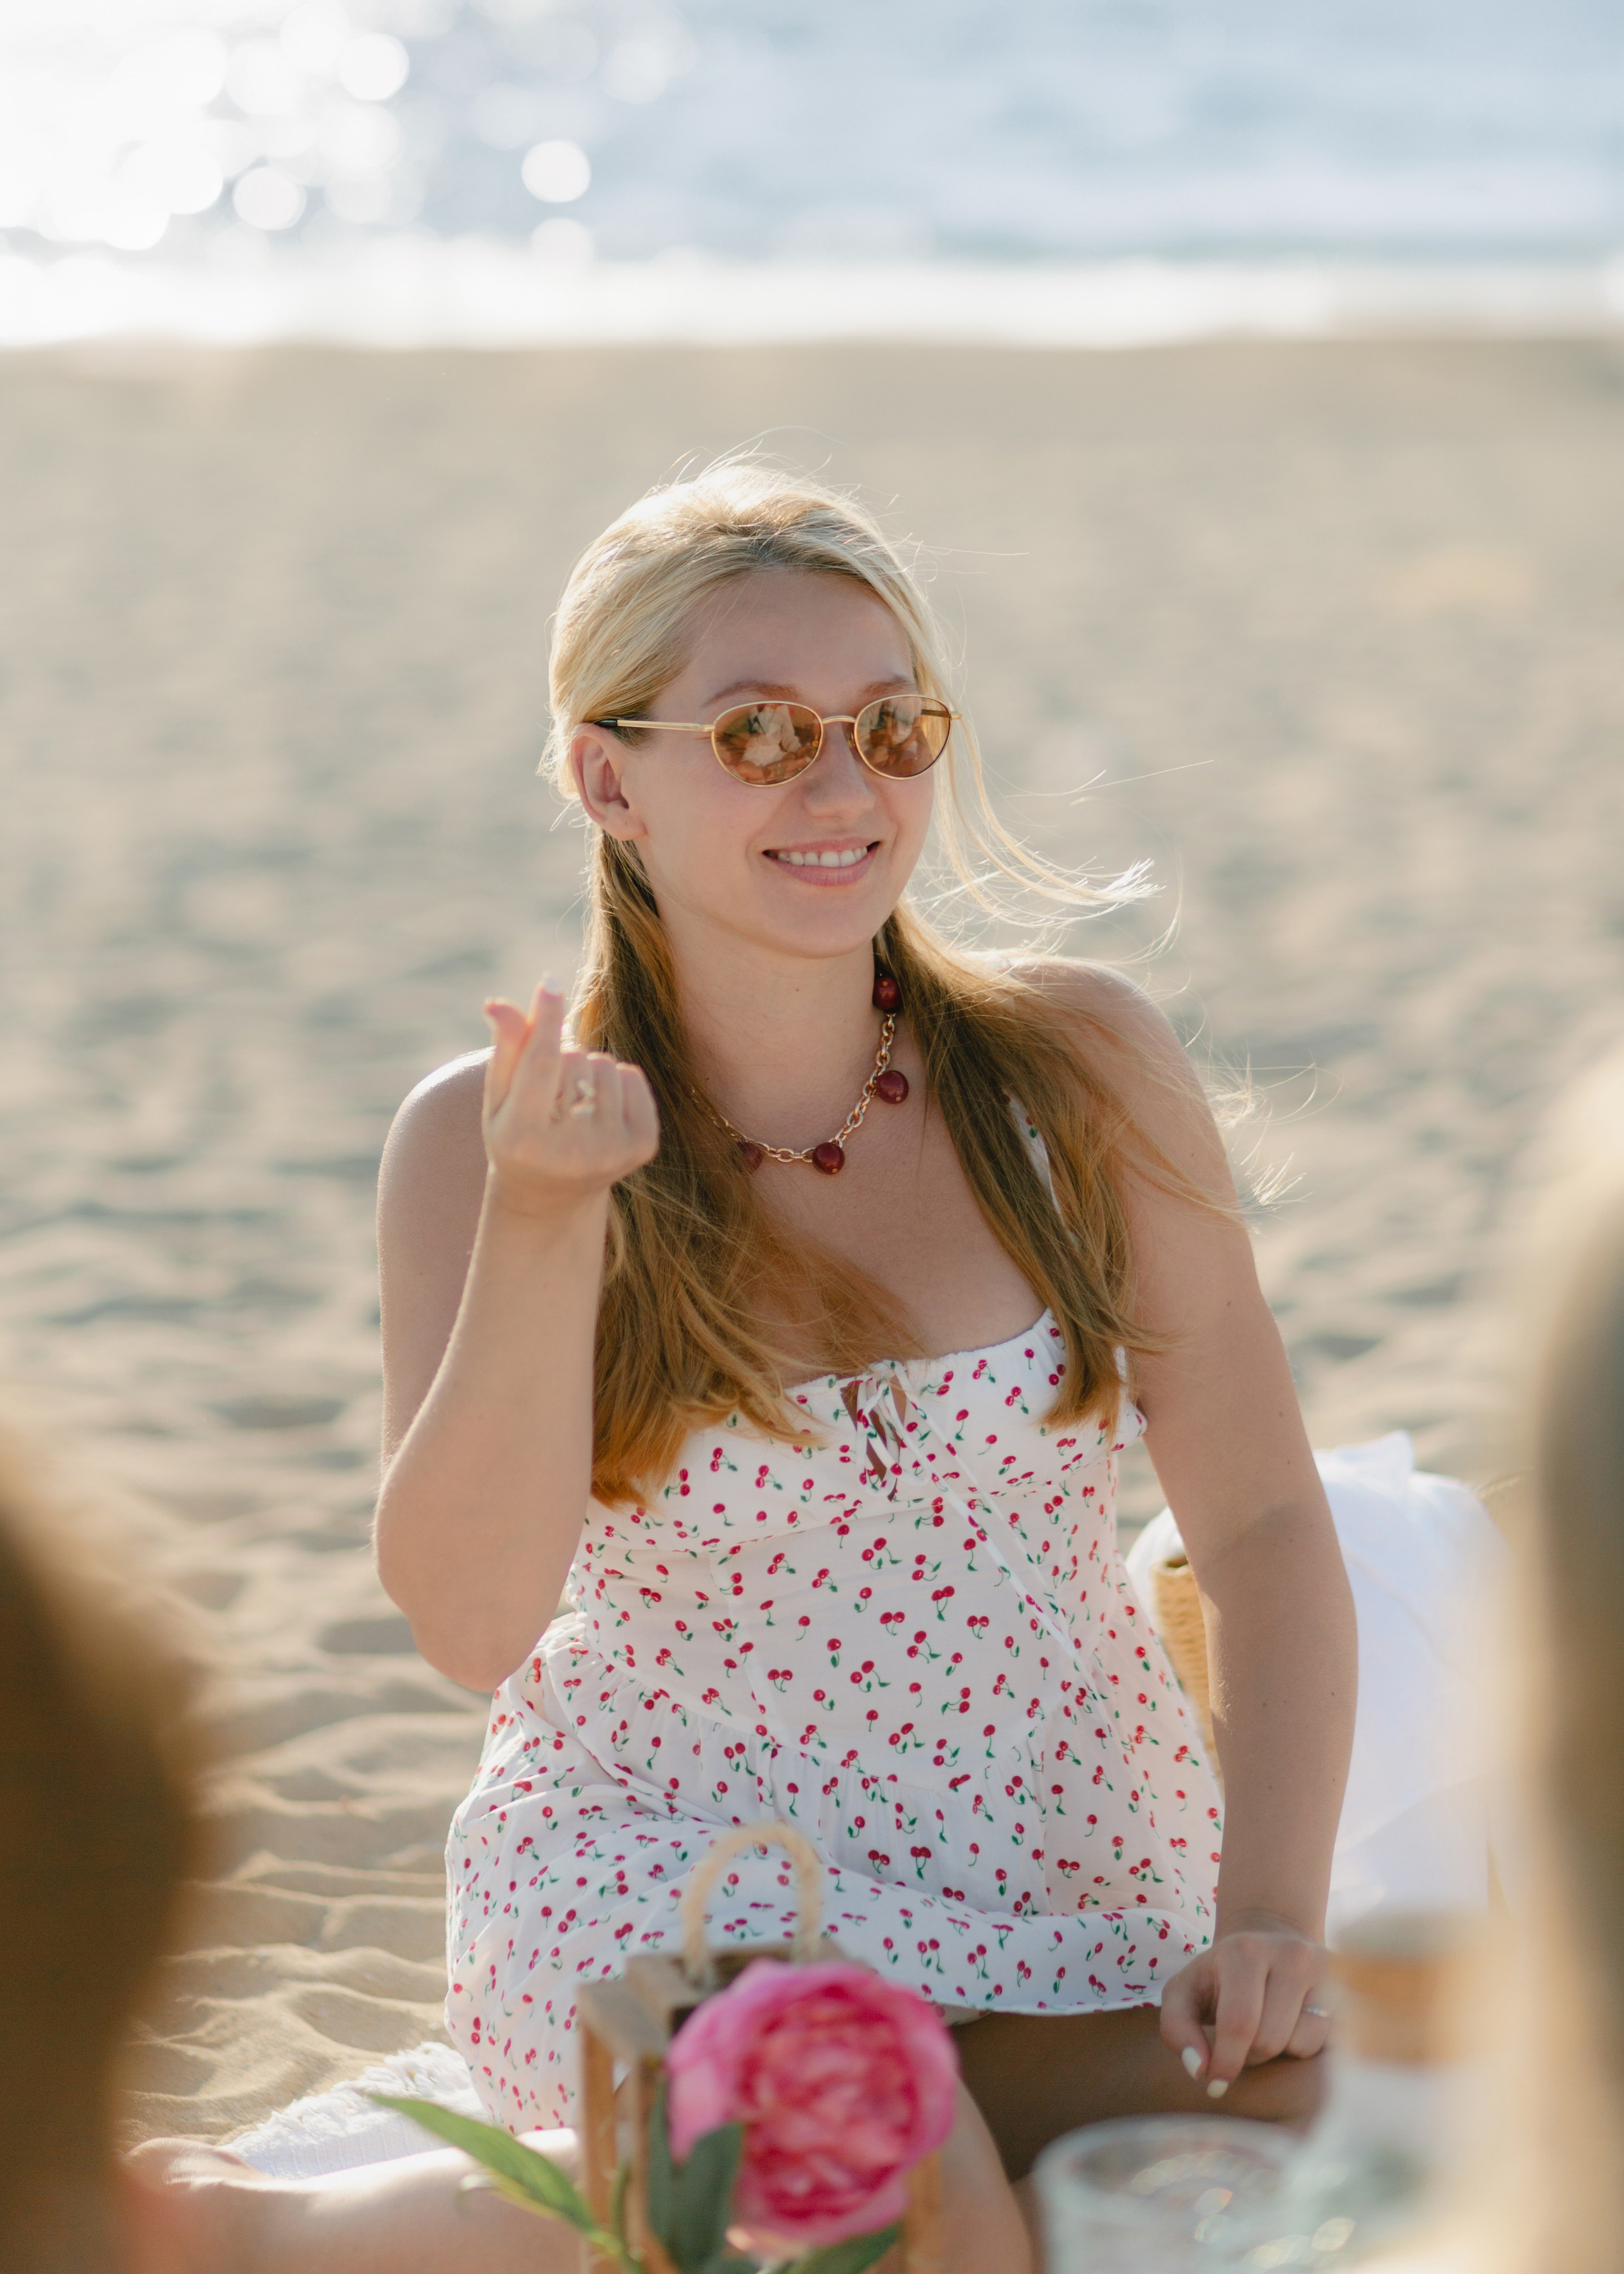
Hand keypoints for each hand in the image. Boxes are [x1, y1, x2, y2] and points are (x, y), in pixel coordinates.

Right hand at [481, 979, 658, 1215]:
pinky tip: (600, 1108)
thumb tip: (498, 1003)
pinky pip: (633, 1076)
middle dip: (562, 1057)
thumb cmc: (517, 1134)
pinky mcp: (643, 1147)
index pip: (540, 1064)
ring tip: (574, 1102)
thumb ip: (503, 1050)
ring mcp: (612, 1151)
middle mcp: (571, 1150)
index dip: (544, 1020)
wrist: (552, 1195)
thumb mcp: (499, 1098)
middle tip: (551, 1089)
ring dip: (589, 1070)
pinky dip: (617, 1081)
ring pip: (605, 1065)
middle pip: (575, 1058)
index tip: (549, 985)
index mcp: (524, 1137)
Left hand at [1159, 1911, 1329, 2094]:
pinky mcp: (1349, 1989)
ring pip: (1303, 2045)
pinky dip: (1306, 2046)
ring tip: (1269, 2029)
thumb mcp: (1186, 1992)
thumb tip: (1198, 2069)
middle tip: (1242, 2045)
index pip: (1239, 2024)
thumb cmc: (1221, 1977)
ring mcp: (1326, 1971)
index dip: (1225, 2063)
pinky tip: (1295, 2026)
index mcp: (1246, 1951)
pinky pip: (1329, 2044)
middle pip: (1271, 2040)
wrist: (1270, 1941)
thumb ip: (1177, 2028)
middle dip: (1250, 2056)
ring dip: (1280, 2053)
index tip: (1214, 2082)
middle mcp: (1292, 1955)